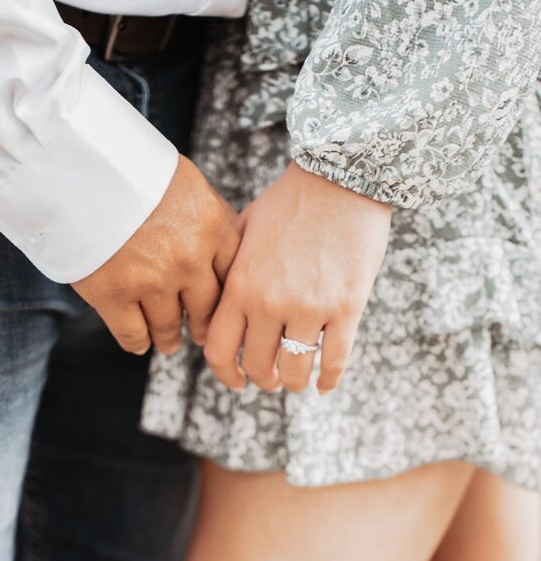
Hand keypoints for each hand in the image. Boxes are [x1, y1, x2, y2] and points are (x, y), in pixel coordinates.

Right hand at [72, 156, 239, 354]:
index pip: (232, 277)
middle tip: (198, 334)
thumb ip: (211, 216)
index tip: (222, 308)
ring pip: (169, 327)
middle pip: (205, 310)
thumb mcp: (188, 181)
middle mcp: (188, 259)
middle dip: (201, 325)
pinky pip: (133, 334)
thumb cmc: (132, 166)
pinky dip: (138, 342)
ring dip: (170, 338)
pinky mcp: (114, 295)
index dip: (227, 298)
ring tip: (169, 342)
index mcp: (211, 228)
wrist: (78, 162)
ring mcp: (152, 281)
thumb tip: (230, 243)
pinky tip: (140, 344)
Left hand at [204, 161, 391, 393]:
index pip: (220, 351)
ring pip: (295, 370)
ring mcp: (310, 307)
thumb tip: (213, 304)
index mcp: (241, 285)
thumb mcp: (244, 229)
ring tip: (296, 382)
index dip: (226, 375)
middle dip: (263, 380)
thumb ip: (227, 269)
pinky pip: (334, 360)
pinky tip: (323, 385)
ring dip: (294, 383)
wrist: (342, 174)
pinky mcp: (347, 307)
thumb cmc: (291, 200)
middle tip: (270, 380)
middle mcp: (270, 302)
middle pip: (259, 366)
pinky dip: (327, 380)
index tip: (236, 381)